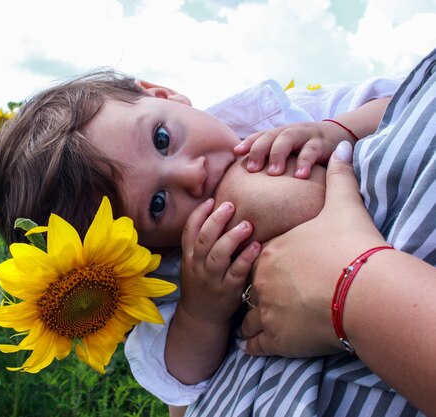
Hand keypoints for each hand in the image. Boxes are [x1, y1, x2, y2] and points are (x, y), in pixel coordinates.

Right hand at [179, 199, 260, 324]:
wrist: (201, 316)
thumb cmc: (202, 283)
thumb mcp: (193, 263)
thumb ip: (203, 242)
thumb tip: (219, 213)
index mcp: (189, 256)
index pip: (189, 231)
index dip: (199, 214)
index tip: (212, 201)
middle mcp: (197, 266)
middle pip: (204, 239)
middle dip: (216, 220)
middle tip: (230, 206)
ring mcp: (212, 279)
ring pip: (218, 255)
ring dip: (232, 237)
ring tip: (247, 225)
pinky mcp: (227, 291)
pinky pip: (236, 272)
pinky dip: (246, 258)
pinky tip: (256, 246)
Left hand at [234, 121, 354, 177]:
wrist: (343, 136)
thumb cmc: (309, 150)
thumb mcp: (290, 152)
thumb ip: (273, 161)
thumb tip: (248, 182)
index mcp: (281, 134)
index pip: (261, 135)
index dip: (249, 142)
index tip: (236, 153)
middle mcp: (292, 132)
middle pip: (271, 136)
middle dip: (260, 150)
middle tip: (252, 169)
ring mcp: (307, 135)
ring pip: (288, 138)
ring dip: (278, 154)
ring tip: (273, 173)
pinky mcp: (324, 144)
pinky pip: (312, 151)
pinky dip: (305, 162)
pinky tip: (299, 176)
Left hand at [240, 141, 386, 356]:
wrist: (365, 290)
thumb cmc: (352, 247)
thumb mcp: (345, 206)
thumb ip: (340, 178)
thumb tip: (345, 148)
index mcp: (273, 251)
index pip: (257, 258)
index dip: (264, 265)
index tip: (269, 271)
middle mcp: (262, 280)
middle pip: (250, 288)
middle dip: (254, 293)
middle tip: (262, 299)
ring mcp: (266, 310)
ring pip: (249, 318)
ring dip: (252, 322)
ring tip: (255, 325)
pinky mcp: (276, 338)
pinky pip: (256, 344)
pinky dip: (256, 345)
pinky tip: (254, 345)